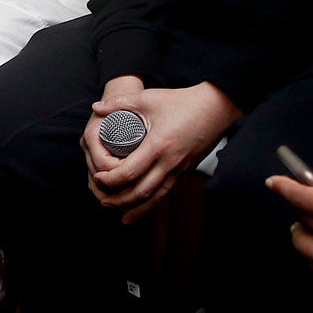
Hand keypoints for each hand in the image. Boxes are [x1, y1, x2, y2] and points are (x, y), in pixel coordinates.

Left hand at [83, 78, 240, 220]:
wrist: (217, 107)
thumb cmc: (182, 101)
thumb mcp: (148, 98)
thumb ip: (119, 102)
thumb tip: (96, 108)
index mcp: (157, 145)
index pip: (129, 172)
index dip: (110, 179)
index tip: (97, 178)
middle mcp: (169, 161)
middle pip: (140, 191)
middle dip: (119, 200)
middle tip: (102, 200)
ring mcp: (179, 168)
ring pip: (155, 197)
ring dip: (136, 208)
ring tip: (119, 214)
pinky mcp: (184, 170)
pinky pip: (166, 191)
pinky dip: (153, 203)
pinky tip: (142, 209)